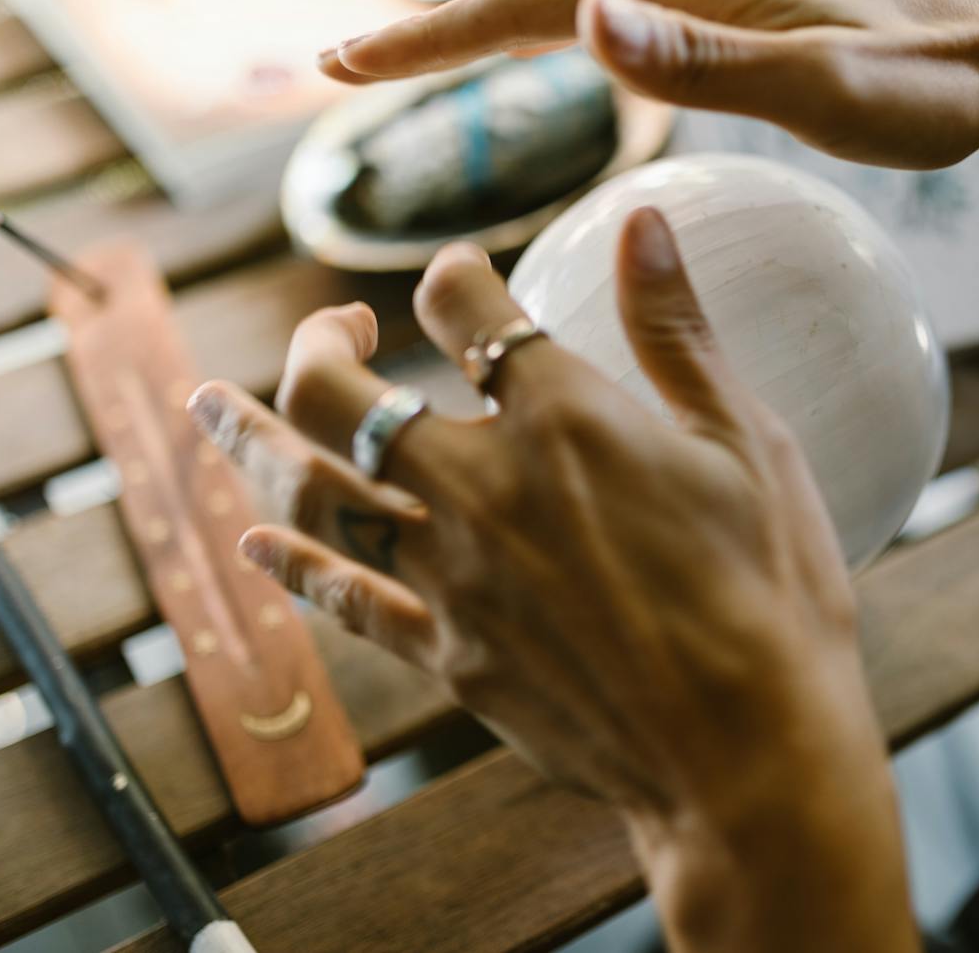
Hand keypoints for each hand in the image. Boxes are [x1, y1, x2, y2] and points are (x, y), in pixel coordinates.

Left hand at [187, 209, 915, 950]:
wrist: (747, 757)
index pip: (465, 308)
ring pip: (308, 491)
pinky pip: (341, 600)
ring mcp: (452, 577)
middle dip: (320, 343)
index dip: (455, 277)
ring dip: (246, 437)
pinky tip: (252, 538)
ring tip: (208, 400)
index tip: (461, 279)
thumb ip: (677, 331)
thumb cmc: (771, 595)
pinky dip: (289, 564)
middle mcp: (483, 487)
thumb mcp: (746, 444)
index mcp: (564, 419)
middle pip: (338, 393)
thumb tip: (644, 220)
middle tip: (338, 327)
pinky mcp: (448, 656)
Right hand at [319, 0, 978, 170]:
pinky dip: (562, 19)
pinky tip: (558, 38)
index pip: (533, 7)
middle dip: (438, 28)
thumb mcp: (818, 90)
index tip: (343, 61)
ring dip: (492, 21)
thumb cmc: (923, 89)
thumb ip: (700, 62)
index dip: (434, 39)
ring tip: (421, 54)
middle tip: (345, 61)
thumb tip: (582, 26)